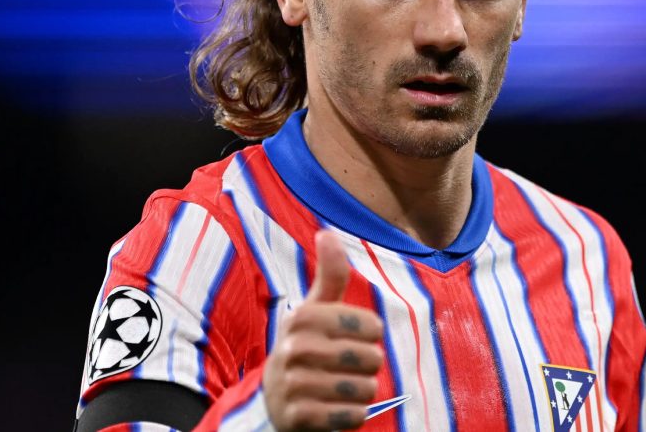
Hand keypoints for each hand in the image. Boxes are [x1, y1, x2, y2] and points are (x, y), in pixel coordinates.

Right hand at [263, 230, 384, 430]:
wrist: (274, 402)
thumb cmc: (307, 347)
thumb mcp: (316, 310)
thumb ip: (330, 274)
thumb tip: (327, 232)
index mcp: (303, 317)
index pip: (371, 325)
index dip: (371, 335)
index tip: (354, 338)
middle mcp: (293, 348)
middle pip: (371, 358)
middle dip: (368, 366)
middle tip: (348, 367)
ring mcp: (293, 384)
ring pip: (365, 389)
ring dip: (363, 392)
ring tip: (343, 388)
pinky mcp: (298, 418)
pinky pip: (352, 417)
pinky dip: (353, 416)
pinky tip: (336, 409)